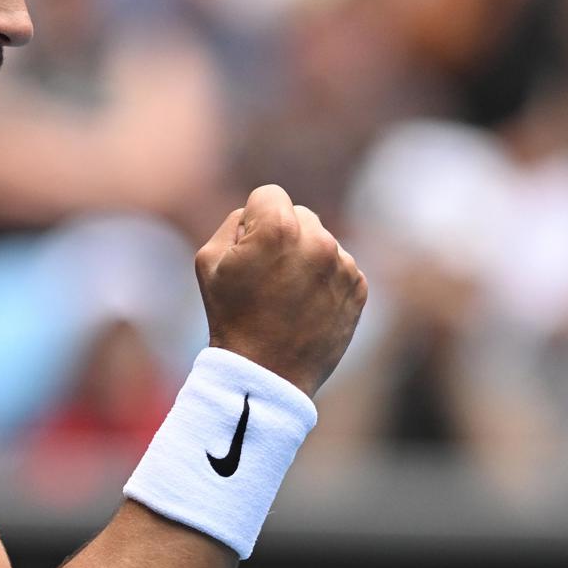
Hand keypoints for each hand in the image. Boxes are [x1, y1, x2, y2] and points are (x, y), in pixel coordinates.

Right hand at [195, 184, 367, 396]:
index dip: (253, 220)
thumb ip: (233, 222)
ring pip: (321, 241)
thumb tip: (258, 214)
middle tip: (266, 275)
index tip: (249, 250)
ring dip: (305, 257)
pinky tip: (306, 305)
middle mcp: (318, 240)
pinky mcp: (359, 287)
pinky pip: (339, 266)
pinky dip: (324, 279)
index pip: (269, 194)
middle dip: (283, 234)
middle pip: (299, 215)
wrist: (266, 373)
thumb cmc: (230, 316)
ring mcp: (343, 264)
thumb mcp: (208, 260)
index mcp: (279, 227)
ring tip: (286, 295)